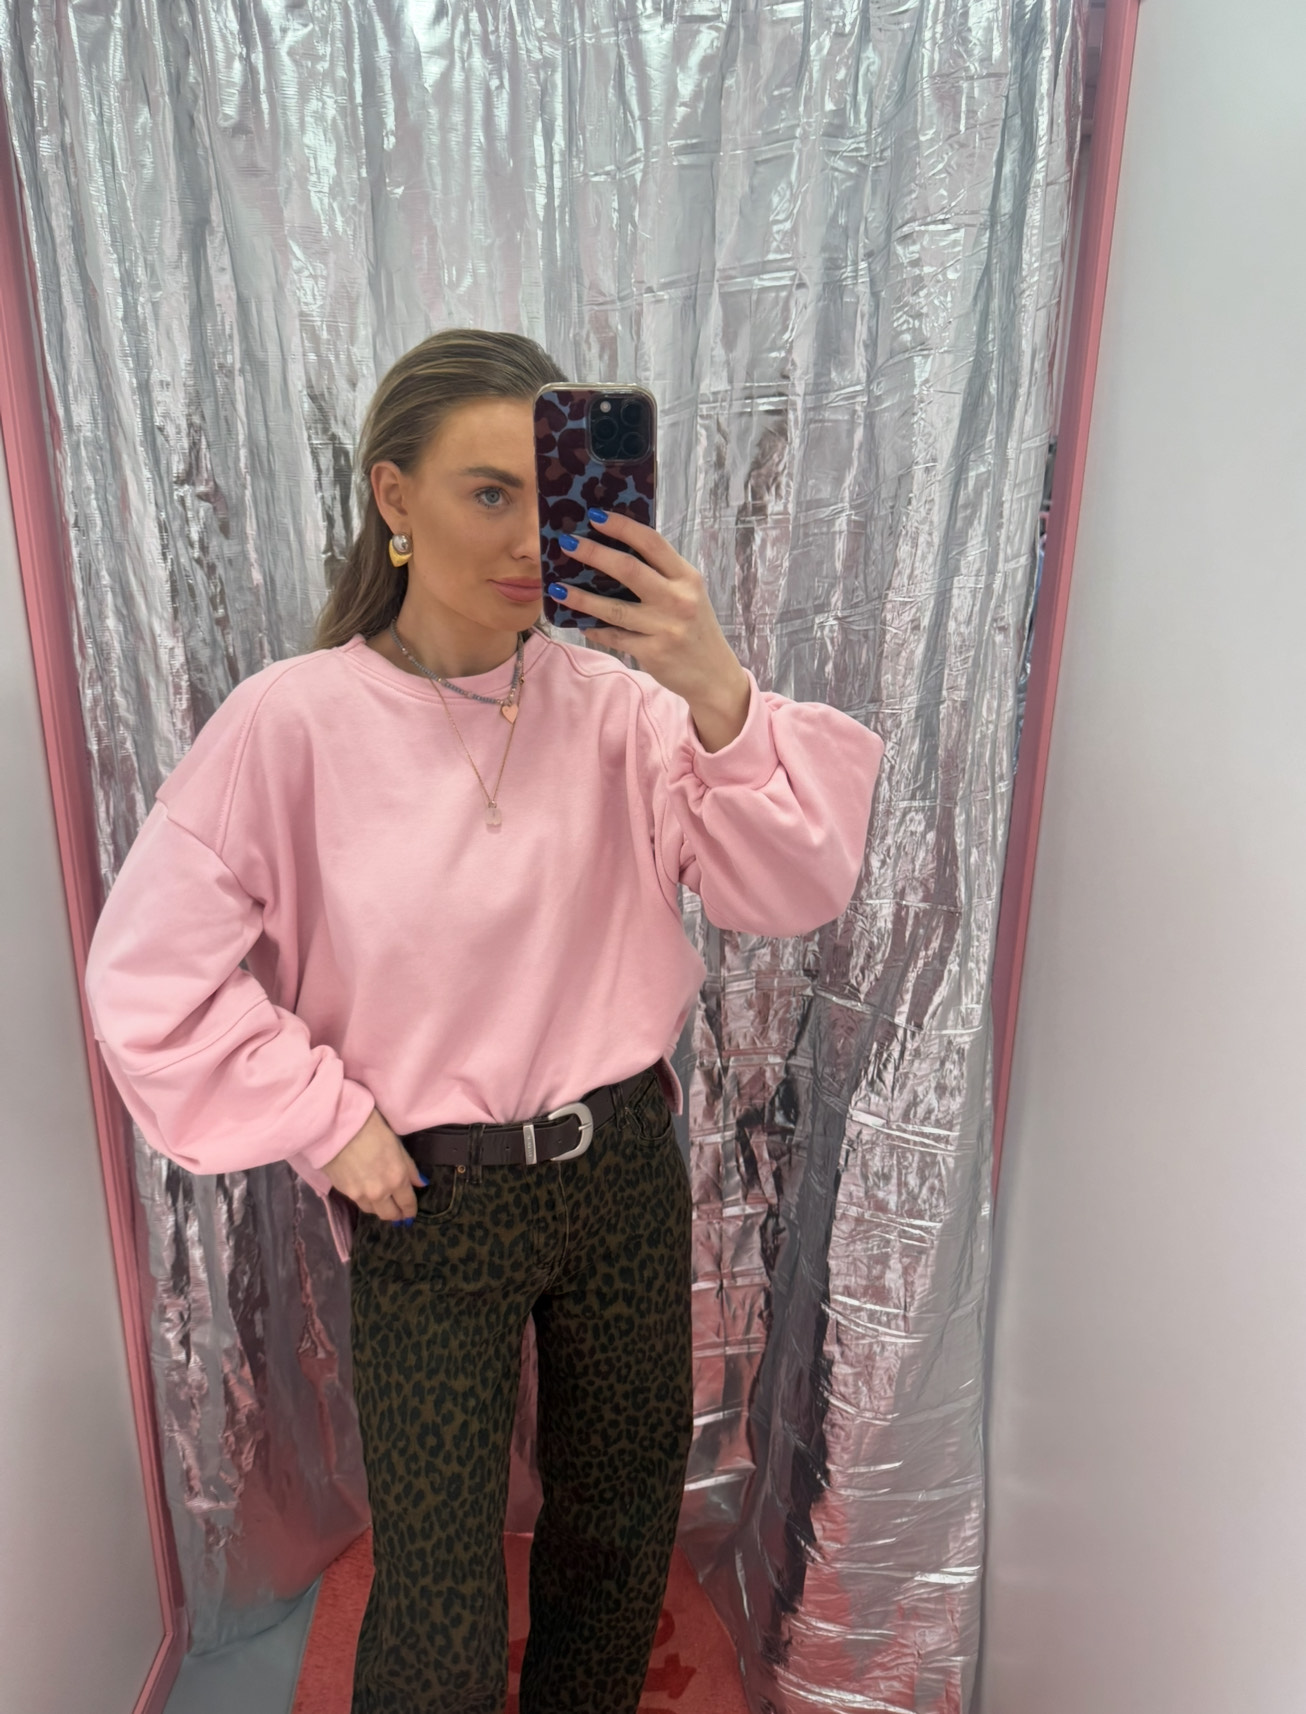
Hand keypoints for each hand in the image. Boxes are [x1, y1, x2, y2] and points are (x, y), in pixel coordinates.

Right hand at [319, 1106, 426, 1221]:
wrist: (337, 1127)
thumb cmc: (372, 1129)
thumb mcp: (397, 1145)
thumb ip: (409, 1168)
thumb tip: (421, 1184)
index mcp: (397, 1179)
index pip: (407, 1204)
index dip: (410, 1211)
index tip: (410, 1214)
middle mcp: (380, 1192)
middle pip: (389, 1215)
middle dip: (396, 1215)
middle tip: (398, 1212)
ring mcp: (360, 1195)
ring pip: (373, 1211)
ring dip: (380, 1208)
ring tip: (382, 1202)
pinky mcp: (344, 1193)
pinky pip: (359, 1203)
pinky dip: (366, 1202)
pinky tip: (367, 1194)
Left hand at [549, 511, 751, 752]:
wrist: (714, 674)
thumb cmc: (695, 627)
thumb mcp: (688, 594)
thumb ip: (661, 574)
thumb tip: (613, 552)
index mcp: (687, 577)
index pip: (652, 543)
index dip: (623, 527)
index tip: (596, 517)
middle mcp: (678, 599)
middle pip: (629, 569)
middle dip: (594, 553)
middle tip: (567, 544)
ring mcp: (665, 627)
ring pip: (614, 608)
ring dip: (581, 598)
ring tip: (556, 588)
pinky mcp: (653, 652)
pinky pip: (615, 637)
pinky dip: (596, 629)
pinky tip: (582, 623)